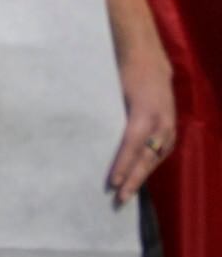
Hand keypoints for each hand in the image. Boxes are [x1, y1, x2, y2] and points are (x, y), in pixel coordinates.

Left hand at [110, 37, 178, 206]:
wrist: (148, 58)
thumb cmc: (122, 71)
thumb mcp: (110, 88)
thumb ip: (103, 110)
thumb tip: (84, 132)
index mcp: (145, 113)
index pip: (131, 145)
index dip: (122, 164)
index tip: (112, 182)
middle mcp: (161, 123)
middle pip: (146, 157)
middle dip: (133, 179)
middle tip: (120, 199)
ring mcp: (169, 126)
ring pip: (155, 158)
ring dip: (142, 176)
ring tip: (127, 193)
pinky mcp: (171, 127)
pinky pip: (161, 151)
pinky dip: (150, 165)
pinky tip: (139, 176)